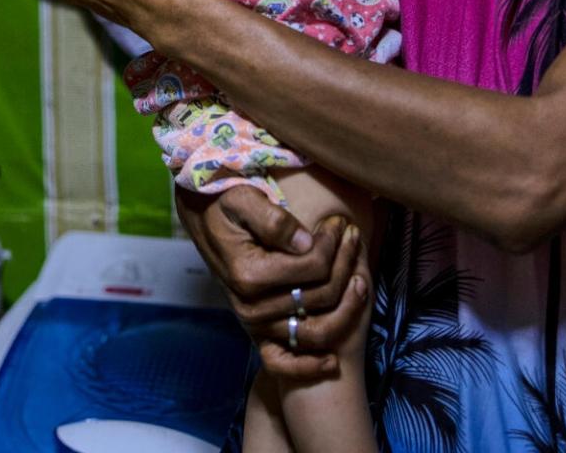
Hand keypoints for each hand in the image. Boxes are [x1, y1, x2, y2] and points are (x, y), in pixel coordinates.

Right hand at [177, 189, 367, 379]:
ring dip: (347, 309)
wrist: (204, 222)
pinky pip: (283, 362)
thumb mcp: (242, 199)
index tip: (339, 222)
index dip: (333, 243)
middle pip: (321, 296)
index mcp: (249, 275)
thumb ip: (274, 221)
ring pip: (316, 329)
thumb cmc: (225, 206)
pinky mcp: (258, 331)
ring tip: (360, 280)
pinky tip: (331, 361)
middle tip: (352, 237)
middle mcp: (251, 306)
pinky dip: (308, 366)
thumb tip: (307, 243)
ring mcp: (255, 323)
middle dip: (345, 264)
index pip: (313, 267)